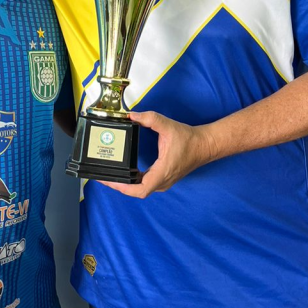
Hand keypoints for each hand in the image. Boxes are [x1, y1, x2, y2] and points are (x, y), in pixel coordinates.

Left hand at [97, 110, 216, 198]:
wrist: (205, 145)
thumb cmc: (189, 139)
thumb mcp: (168, 126)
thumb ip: (149, 119)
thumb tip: (132, 116)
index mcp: (162, 173)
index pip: (139, 190)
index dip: (121, 188)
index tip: (108, 181)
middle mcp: (162, 181)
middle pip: (136, 191)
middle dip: (118, 185)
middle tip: (103, 176)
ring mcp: (163, 182)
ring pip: (140, 189)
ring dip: (125, 184)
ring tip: (110, 175)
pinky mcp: (163, 178)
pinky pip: (145, 184)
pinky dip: (133, 181)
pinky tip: (125, 173)